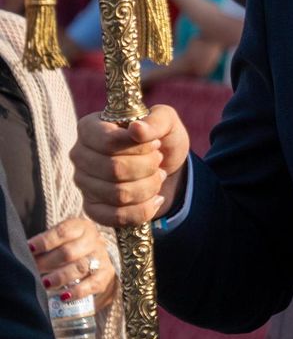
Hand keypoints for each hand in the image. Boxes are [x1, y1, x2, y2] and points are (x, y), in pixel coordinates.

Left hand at [28, 217, 114, 306]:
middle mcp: (94, 240)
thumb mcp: (60, 242)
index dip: (45, 241)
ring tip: (45, 283)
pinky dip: (77, 291)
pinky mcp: (106, 274)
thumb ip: (45, 247)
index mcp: (81, 227)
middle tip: (34, 269)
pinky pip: (93, 284)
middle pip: (70, 251)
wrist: (94, 262)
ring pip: (81, 267)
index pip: (63, 231)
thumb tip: (26, 254)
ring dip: (60, 277)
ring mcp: (101, 257)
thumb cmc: (68, 251)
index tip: (29, 249)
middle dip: (47, 262)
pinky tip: (64, 296)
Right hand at [71, 105, 189, 226]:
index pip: (109, 142)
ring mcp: (83, 183)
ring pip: (119, 194)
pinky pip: (117, 217)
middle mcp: (80, 155)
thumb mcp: (167, 121)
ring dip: (150, 186)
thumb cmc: (160, 138)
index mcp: (90, 128)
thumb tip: (137, 129)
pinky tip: (155, 198)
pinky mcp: (92, 208)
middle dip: (148, 167)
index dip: (139, 146)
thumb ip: (155, 120)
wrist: (166, 167)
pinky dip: (144, 209)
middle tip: (158, 160)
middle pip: (115, 170)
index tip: (156, 143)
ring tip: (157, 176)